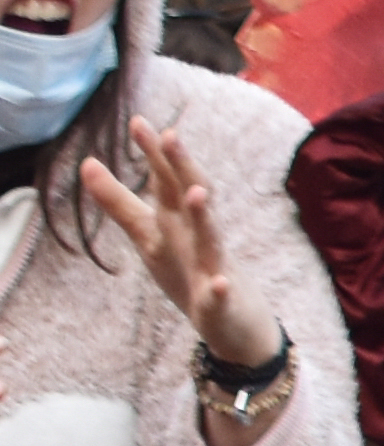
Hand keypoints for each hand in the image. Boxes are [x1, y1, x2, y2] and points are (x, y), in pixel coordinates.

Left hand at [76, 126, 287, 416]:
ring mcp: (212, 268)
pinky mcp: (219, 304)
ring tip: (196, 194)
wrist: (236, 325)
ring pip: (209, 239)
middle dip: (181, 169)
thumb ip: (119, 201)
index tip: (138, 120)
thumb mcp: (149, 235)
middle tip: (171, 135)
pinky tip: (220, 284)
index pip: (166, 181)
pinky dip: (220, 289)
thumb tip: (85, 162)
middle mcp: (197, 238)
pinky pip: (220, 296)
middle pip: (189, 198)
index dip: (153, 154)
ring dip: (204, 217)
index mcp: (178, 222)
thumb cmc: (190, 273)